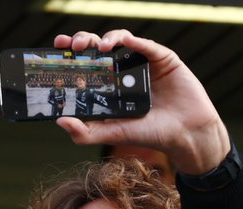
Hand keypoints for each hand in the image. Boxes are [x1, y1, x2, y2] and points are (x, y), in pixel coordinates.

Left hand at [50, 29, 230, 175]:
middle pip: (97, 48)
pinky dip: (131, 40)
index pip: (85, 65)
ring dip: (104, 38)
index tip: (57, 51)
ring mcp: (142, 62)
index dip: (71, 56)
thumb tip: (59, 121)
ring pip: (118, 40)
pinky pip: (144, 44)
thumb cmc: (151, 134)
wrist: (185, 134)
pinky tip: (121, 42)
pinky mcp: (162, 57)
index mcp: (109, 85)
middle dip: (82, 42)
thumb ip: (86, 132)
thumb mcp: (113, 134)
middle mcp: (123, 70)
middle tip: (73, 47)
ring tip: (98, 47)